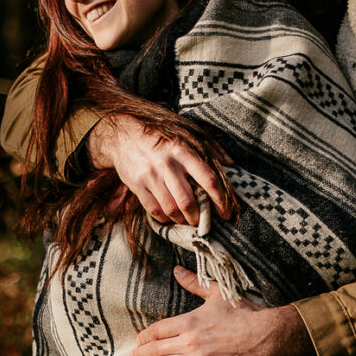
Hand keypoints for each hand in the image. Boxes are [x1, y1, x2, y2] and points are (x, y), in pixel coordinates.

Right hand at [87, 114, 231, 225]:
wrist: (124, 134)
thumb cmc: (160, 136)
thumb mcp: (186, 135)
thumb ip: (210, 148)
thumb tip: (231, 163)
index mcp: (184, 152)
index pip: (208, 180)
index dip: (220, 200)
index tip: (225, 213)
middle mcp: (168, 165)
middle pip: (188, 201)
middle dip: (197, 217)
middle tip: (200, 221)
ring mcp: (151, 176)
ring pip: (171, 209)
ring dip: (181, 220)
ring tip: (186, 220)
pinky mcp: (137, 185)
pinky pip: (154, 210)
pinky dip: (164, 218)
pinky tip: (169, 217)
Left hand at [129, 266, 312, 355]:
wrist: (265, 335)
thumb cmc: (242, 313)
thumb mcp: (216, 293)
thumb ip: (194, 283)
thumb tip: (177, 270)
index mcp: (188, 321)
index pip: (156, 331)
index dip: (144, 337)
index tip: (139, 339)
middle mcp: (189, 342)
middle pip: (155, 350)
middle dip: (140, 354)